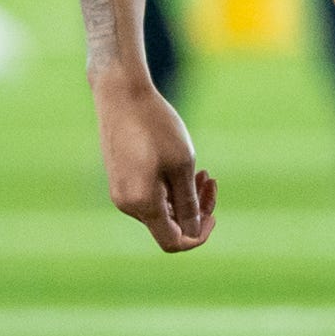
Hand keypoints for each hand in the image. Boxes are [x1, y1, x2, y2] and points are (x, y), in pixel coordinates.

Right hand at [95, 75, 216, 251]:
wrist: (121, 94)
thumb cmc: (155, 125)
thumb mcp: (182, 164)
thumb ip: (190, 202)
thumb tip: (193, 232)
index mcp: (142, 204)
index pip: (174, 241)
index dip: (198, 235)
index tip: (214, 215)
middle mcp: (127, 204)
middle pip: (169, 224)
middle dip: (195, 209)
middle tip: (210, 180)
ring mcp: (121, 192)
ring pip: (161, 209)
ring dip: (184, 196)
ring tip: (201, 171)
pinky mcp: (120, 178)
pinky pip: (149, 195)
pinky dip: (168, 187)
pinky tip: (180, 165)